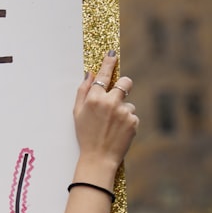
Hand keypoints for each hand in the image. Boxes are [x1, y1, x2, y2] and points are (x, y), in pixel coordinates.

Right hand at [72, 52, 138, 183]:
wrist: (99, 157)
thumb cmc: (85, 135)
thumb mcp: (77, 113)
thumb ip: (83, 91)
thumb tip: (89, 74)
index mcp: (94, 98)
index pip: (104, 75)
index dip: (109, 63)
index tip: (113, 54)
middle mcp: (110, 102)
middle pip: (126, 83)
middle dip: (124, 85)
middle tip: (118, 95)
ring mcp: (124, 111)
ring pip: (128, 102)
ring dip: (122, 110)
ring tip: (112, 125)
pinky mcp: (134, 121)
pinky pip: (132, 115)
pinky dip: (127, 121)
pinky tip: (118, 130)